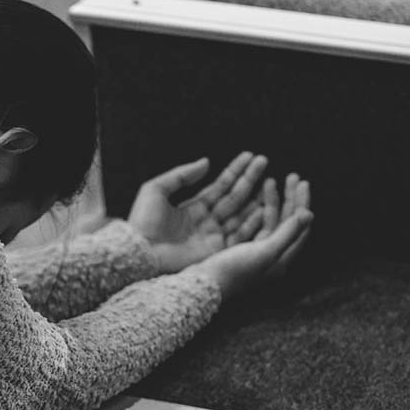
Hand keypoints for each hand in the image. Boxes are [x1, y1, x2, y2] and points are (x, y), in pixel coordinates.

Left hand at [127, 152, 270, 272]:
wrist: (138, 253)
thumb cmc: (142, 223)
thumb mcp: (156, 190)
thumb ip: (182, 175)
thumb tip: (206, 162)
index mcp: (192, 208)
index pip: (219, 186)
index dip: (235, 170)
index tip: (250, 156)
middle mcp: (206, 221)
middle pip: (233, 197)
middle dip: (250, 179)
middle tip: (265, 160)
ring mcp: (212, 236)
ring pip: (240, 214)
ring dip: (256, 198)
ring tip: (271, 181)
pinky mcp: (216, 251)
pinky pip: (240, 234)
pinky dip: (253, 221)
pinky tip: (265, 206)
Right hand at [199, 173, 312, 300]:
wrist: (203, 285)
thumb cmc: (233, 271)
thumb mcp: (265, 251)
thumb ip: (288, 232)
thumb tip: (309, 213)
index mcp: (282, 259)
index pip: (300, 227)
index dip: (303, 203)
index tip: (303, 183)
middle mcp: (273, 256)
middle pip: (288, 222)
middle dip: (291, 198)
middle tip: (293, 176)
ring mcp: (257, 252)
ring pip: (271, 221)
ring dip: (273, 200)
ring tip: (270, 180)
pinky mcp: (242, 249)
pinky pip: (256, 225)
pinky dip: (258, 209)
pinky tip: (255, 198)